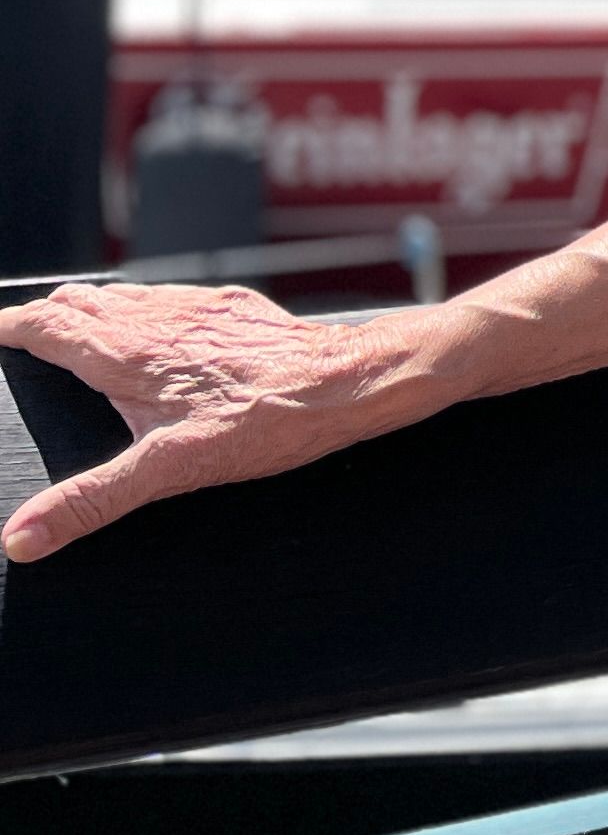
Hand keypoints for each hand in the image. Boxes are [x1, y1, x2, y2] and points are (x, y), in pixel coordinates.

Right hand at [0, 283, 420, 562]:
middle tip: (22, 333)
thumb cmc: (266, 422)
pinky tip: (154, 329)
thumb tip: (22, 537)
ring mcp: (196, 308)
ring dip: (93, 309)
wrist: (348, 381)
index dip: (12, 328)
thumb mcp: (168, 470)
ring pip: (124, 297)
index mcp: (126, 351)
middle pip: (80, 304)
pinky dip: (143, 309)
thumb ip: (91, 500)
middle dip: (46, 318)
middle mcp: (156, 318)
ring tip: (73, 325)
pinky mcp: (232, 308)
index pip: (47, 326)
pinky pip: (170, 299)